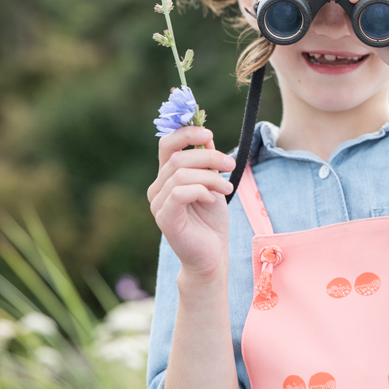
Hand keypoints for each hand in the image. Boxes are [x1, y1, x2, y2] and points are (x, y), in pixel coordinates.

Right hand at [147, 126, 234, 276]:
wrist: (212, 255)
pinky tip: (213, 200)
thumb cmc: (211, 221)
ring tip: (227, 189)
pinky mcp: (164, 218)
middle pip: (178, 158)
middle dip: (209, 157)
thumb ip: (206, 162)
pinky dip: (200, 190)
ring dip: (210, 177)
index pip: (167, 144)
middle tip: (231, 165)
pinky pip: (179, 192)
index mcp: (167, 177)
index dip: (186, 133)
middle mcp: (157, 188)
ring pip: (180, 174)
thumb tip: (206, 135)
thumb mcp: (212, 184)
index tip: (209, 133)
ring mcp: (158, 203)